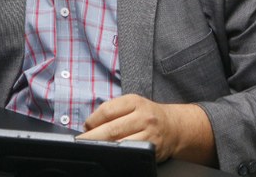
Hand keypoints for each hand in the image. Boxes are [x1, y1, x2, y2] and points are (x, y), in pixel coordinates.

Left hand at [77, 94, 216, 165]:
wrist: (174, 127)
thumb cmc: (147, 115)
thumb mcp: (132, 104)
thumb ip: (113, 110)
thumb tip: (89, 125)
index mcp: (134, 101)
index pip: (106, 111)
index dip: (92, 121)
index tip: (85, 127)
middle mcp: (143, 116)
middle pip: (111, 129)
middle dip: (92, 138)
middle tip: (81, 143)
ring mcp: (148, 134)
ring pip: (120, 144)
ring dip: (103, 147)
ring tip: (93, 148)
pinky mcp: (152, 149)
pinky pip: (131, 152)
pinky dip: (118, 154)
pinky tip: (111, 154)